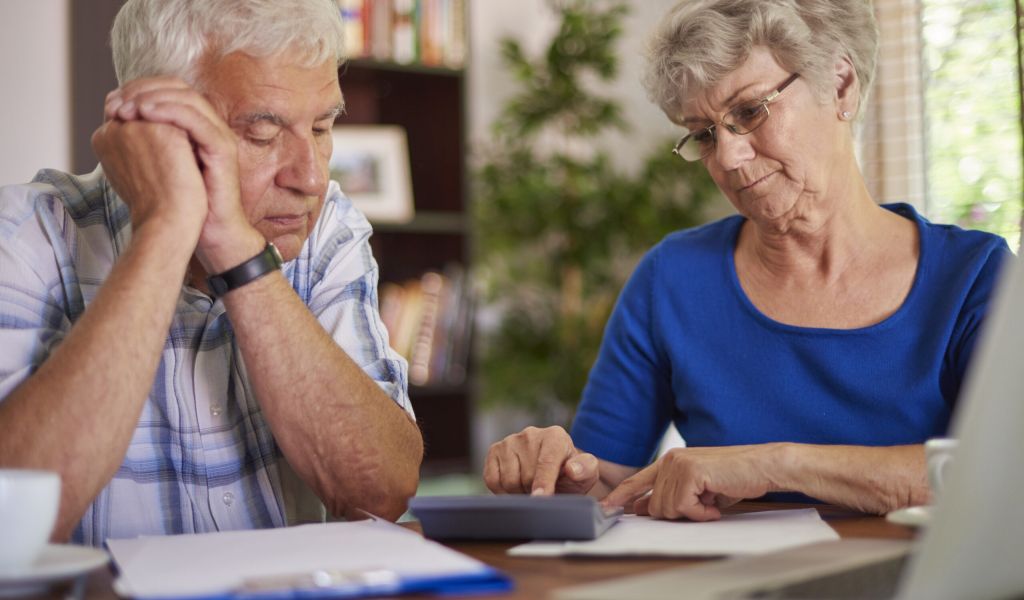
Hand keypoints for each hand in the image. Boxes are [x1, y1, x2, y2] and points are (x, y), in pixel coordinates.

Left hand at [104, 78, 261, 271]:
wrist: (209, 231)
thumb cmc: (185, 204)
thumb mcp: (158, 164)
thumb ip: (144, 141)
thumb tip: (115, 122)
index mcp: (197, 127)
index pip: (170, 90)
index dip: (140, 89)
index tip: (113, 101)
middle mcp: (211, 126)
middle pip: (179, 88)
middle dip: (144, 89)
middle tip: (118, 101)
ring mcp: (219, 136)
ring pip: (187, 98)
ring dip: (153, 97)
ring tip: (128, 108)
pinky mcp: (223, 149)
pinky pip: (195, 120)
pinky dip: (168, 111)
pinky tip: (145, 114)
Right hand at [483, 426, 598, 494]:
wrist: (553, 473)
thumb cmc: (570, 475)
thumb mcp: (586, 474)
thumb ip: (585, 469)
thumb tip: (572, 469)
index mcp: (555, 436)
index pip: (546, 462)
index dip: (543, 483)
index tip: (541, 498)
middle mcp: (530, 434)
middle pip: (526, 476)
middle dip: (534, 491)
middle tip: (544, 492)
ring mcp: (510, 441)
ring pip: (508, 480)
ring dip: (519, 492)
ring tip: (531, 487)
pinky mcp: (494, 451)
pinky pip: (492, 480)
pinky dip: (502, 491)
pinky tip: (516, 486)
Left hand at [602, 445, 779, 520]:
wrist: (762, 466)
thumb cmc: (734, 478)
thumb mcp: (698, 489)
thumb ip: (671, 495)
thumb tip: (643, 509)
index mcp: (669, 462)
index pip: (637, 481)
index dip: (620, 496)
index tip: (605, 508)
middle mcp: (669, 460)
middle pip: (655, 506)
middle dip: (679, 514)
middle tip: (703, 505)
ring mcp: (678, 464)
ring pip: (667, 509)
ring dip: (693, 513)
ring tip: (711, 501)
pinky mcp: (690, 472)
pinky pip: (683, 507)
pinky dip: (701, 513)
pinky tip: (715, 504)